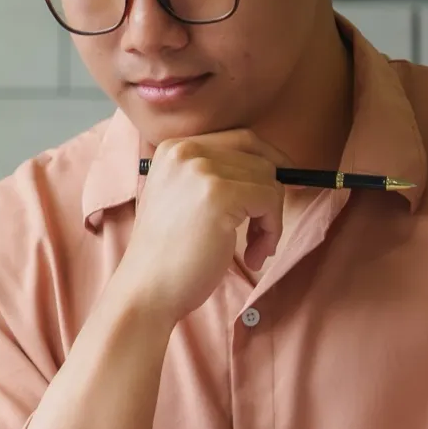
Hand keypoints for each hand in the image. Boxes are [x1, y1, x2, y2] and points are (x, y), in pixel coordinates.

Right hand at [113, 130, 287, 324]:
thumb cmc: (170, 255)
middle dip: (271, 194)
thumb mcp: (185, 200)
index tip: (281, 188)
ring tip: (253, 251)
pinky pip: (270, 200)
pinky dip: (272, 230)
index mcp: (174, 148)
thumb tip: (280, 169)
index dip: (270, 161)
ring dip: (270, 220)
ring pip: (268, 179)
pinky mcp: (218, 194)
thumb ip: (218, 178)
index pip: (241, 139)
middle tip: (263, 233)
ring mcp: (201, 170)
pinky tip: (253, 255)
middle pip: (258, 157)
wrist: (146, 289)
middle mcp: (186, 150)